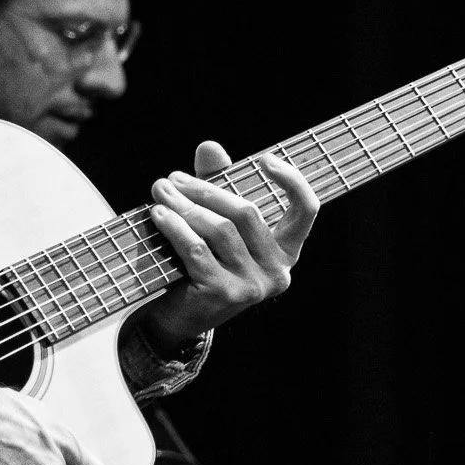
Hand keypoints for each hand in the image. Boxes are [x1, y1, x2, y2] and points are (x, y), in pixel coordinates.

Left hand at [140, 139, 318, 352]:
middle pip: (246, 213)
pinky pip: (197, 250)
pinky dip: (175, 228)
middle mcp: (277, 271)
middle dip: (205, 189)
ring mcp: (252, 286)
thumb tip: (210, 147)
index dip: (293, 182)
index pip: (306, 211)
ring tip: (160, 192)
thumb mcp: (214, 220)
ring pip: (219, 230)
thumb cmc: (203, 261)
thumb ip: (217, 183)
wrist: (180, 317)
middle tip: (172, 178)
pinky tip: (158, 214)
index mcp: (286, 250)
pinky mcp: (223, 295)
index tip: (266, 158)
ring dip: (184, 206)